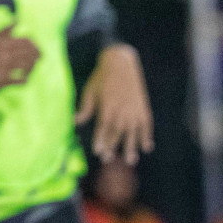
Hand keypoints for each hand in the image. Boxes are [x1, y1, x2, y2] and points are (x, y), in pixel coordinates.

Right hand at [0, 24, 40, 92]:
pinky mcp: (1, 79)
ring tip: (33, 65)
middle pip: (28, 51)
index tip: (33, 43)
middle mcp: (2, 51)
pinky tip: (25, 79)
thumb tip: (17, 21)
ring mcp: (3, 65)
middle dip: (36, 52)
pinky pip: (19, 80)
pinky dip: (24, 79)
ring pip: (27, 64)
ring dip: (32, 65)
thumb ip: (2, 32)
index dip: (31, 41)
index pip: (24, 39)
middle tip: (40, 54)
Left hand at [76, 42, 153, 164]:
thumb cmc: (101, 77)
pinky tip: (147, 147)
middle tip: (107, 159)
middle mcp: (122, 109)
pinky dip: (147, 136)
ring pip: (133, 132)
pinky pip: (146, 125)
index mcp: (108, 105)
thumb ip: (85, 108)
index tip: (97, 151)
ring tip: (130, 160)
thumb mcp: (90, 90)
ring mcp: (134, 109)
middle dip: (112, 146)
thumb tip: (75, 122)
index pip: (103, 127)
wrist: (120, 62)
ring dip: (131, 146)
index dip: (100, 140)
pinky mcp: (143, 107)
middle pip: (117, 132)